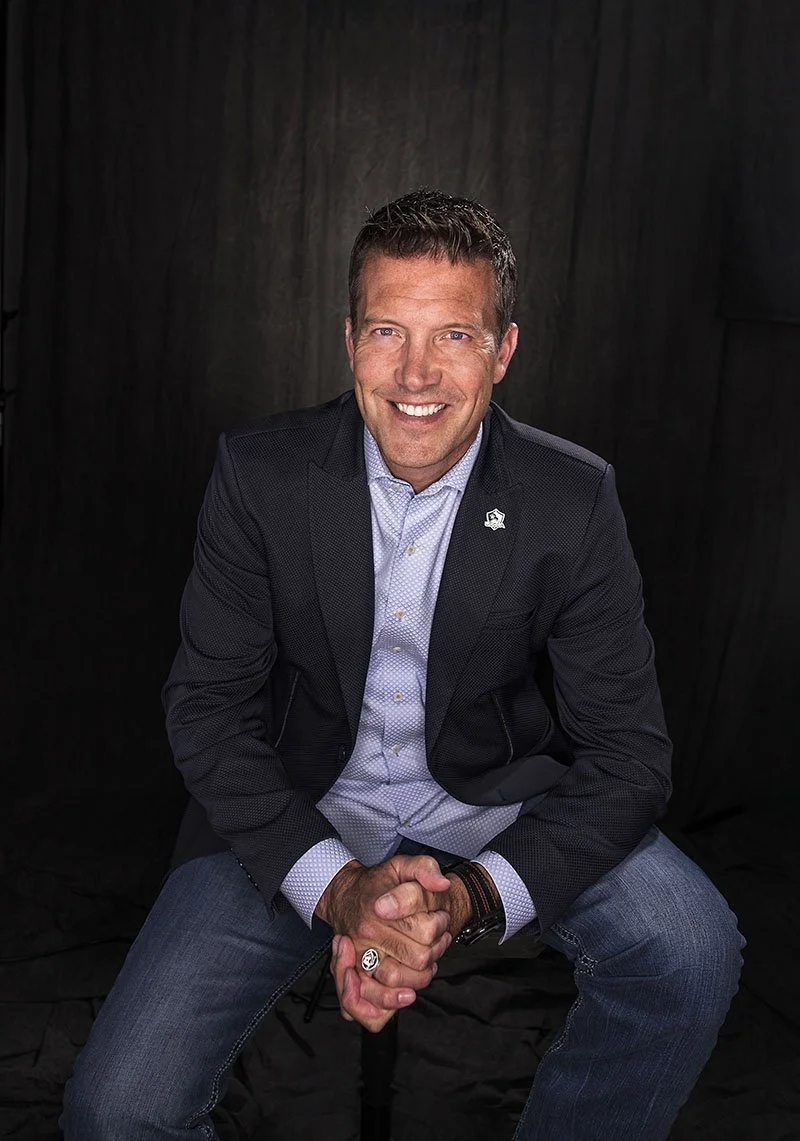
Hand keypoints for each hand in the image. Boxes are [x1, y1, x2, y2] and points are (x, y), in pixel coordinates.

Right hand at [318, 856, 473, 1031]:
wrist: (345, 895)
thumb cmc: (377, 884)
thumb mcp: (402, 865)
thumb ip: (424, 868)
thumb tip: (441, 884)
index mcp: (378, 909)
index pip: (425, 930)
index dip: (440, 926)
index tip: (440, 920)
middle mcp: (366, 935)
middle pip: (417, 958)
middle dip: (434, 953)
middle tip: (436, 943)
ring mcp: (356, 956)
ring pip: (395, 981)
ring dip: (418, 978)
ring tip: (425, 967)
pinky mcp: (351, 974)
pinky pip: (365, 1001)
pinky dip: (385, 1004)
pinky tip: (404, 995)